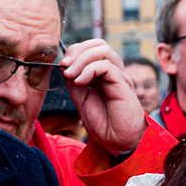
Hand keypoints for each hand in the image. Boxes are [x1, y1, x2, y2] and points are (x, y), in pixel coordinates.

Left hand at [61, 38, 144, 157]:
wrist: (118, 142)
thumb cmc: (104, 124)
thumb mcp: (82, 100)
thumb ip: (75, 83)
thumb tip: (66, 67)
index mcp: (103, 74)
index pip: (92, 48)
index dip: (75, 50)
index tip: (62, 64)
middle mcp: (113, 72)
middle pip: (99, 44)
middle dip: (78, 49)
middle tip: (65, 65)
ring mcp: (120, 76)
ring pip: (103, 50)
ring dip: (82, 59)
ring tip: (71, 75)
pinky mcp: (123, 84)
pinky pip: (106, 66)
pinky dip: (89, 70)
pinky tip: (80, 82)